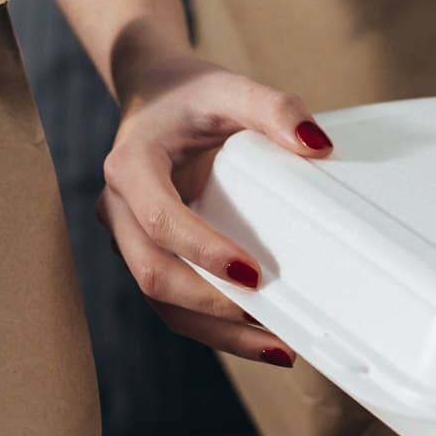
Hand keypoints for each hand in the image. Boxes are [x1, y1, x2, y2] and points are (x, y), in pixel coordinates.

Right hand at [98, 50, 333, 366]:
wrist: (155, 98)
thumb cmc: (190, 97)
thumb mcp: (229, 88)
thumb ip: (273, 108)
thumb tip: (318, 147)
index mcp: (129, 166)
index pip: (159, 221)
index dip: (203, 252)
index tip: (254, 274)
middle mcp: (118, 210)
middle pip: (154, 274)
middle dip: (212, 306)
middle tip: (273, 321)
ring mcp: (127, 240)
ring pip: (162, 302)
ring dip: (217, 332)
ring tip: (279, 347)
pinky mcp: (146, 258)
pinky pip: (173, 304)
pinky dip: (214, 326)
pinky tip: (260, 337)